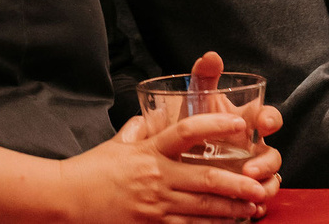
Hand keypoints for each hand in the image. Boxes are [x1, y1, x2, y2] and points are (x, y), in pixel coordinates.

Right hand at [58, 112, 269, 222]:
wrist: (69, 198)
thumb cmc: (92, 168)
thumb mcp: (116, 143)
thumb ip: (137, 130)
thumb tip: (149, 118)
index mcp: (149, 150)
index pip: (186, 131)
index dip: (215, 126)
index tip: (240, 125)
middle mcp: (156, 176)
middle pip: (205, 180)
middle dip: (238, 184)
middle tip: (260, 185)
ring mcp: (155, 205)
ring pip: (203, 209)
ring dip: (232, 210)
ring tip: (254, 208)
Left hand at [187, 52, 283, 204]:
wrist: (180, 153)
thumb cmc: (196, 122)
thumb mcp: (198, 100)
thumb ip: (205, 77)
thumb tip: (210, 55)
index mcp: (247, 123)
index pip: (269, 117)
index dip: (272, 119)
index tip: (265, 123)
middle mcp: (254, 147)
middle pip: (273, 154)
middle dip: (267, 162)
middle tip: (251, 167)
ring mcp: (252, 170)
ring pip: (271, 180)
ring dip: (264, 185)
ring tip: (249, 189)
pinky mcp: (246, 189)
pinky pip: (260, 200)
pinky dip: (258, 205)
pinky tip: (251, 209)